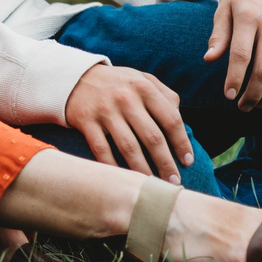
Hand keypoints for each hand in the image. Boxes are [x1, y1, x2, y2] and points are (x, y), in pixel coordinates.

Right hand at [63, 63, 191, 180]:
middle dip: (166, 162)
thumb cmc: (117, 83)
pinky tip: (123, 178)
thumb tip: (181, 124)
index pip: (171, 119)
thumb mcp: (142, 79)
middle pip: (152, 137)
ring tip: (153, 183)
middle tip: (173, 181)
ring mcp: (105, 111)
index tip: (187, 161)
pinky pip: (102, 149)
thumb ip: (165, 96)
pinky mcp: (86, 121)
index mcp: (144, 88)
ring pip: (129, 147)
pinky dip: (113, 166)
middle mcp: (126, 98)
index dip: (181, 143)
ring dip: (143, 169)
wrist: (74, 78)